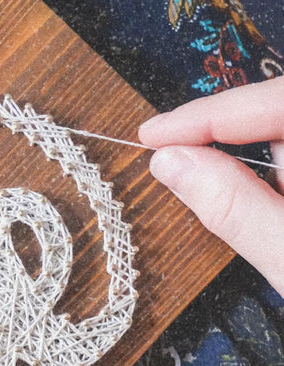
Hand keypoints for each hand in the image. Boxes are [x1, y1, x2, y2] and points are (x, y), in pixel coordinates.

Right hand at [139, 76, 283, 295]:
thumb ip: (232, 207)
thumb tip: (168, 162)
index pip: (274, 101)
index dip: (206, 115)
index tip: (151, 135)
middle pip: (274, 112)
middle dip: (222, 134)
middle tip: (165, 156)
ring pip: (280, 136)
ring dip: (246, 158)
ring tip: (218, 193)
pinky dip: (266, 174)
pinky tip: (256, 201)